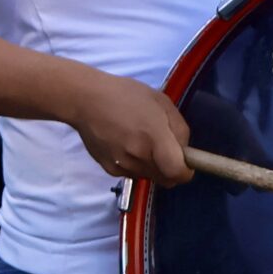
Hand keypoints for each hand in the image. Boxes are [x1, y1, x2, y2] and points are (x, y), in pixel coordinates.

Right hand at [66, 67, 190, 185]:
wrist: (85, 100)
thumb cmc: (125, 94)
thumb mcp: (161, 101)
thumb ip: (179, 128)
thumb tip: (184, 150)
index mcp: (154, 138)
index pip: (178, 173)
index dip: (186, 171)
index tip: (186, 162)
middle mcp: (139, 157)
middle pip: (166, 179)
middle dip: (170, 168)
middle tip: (164, 148)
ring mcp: (123, 166)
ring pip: (149, 176)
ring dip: (152, 165)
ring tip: (141, 141)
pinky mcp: (110, 170)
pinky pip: (133, 173)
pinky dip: (135, 164)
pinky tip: (125, 144)